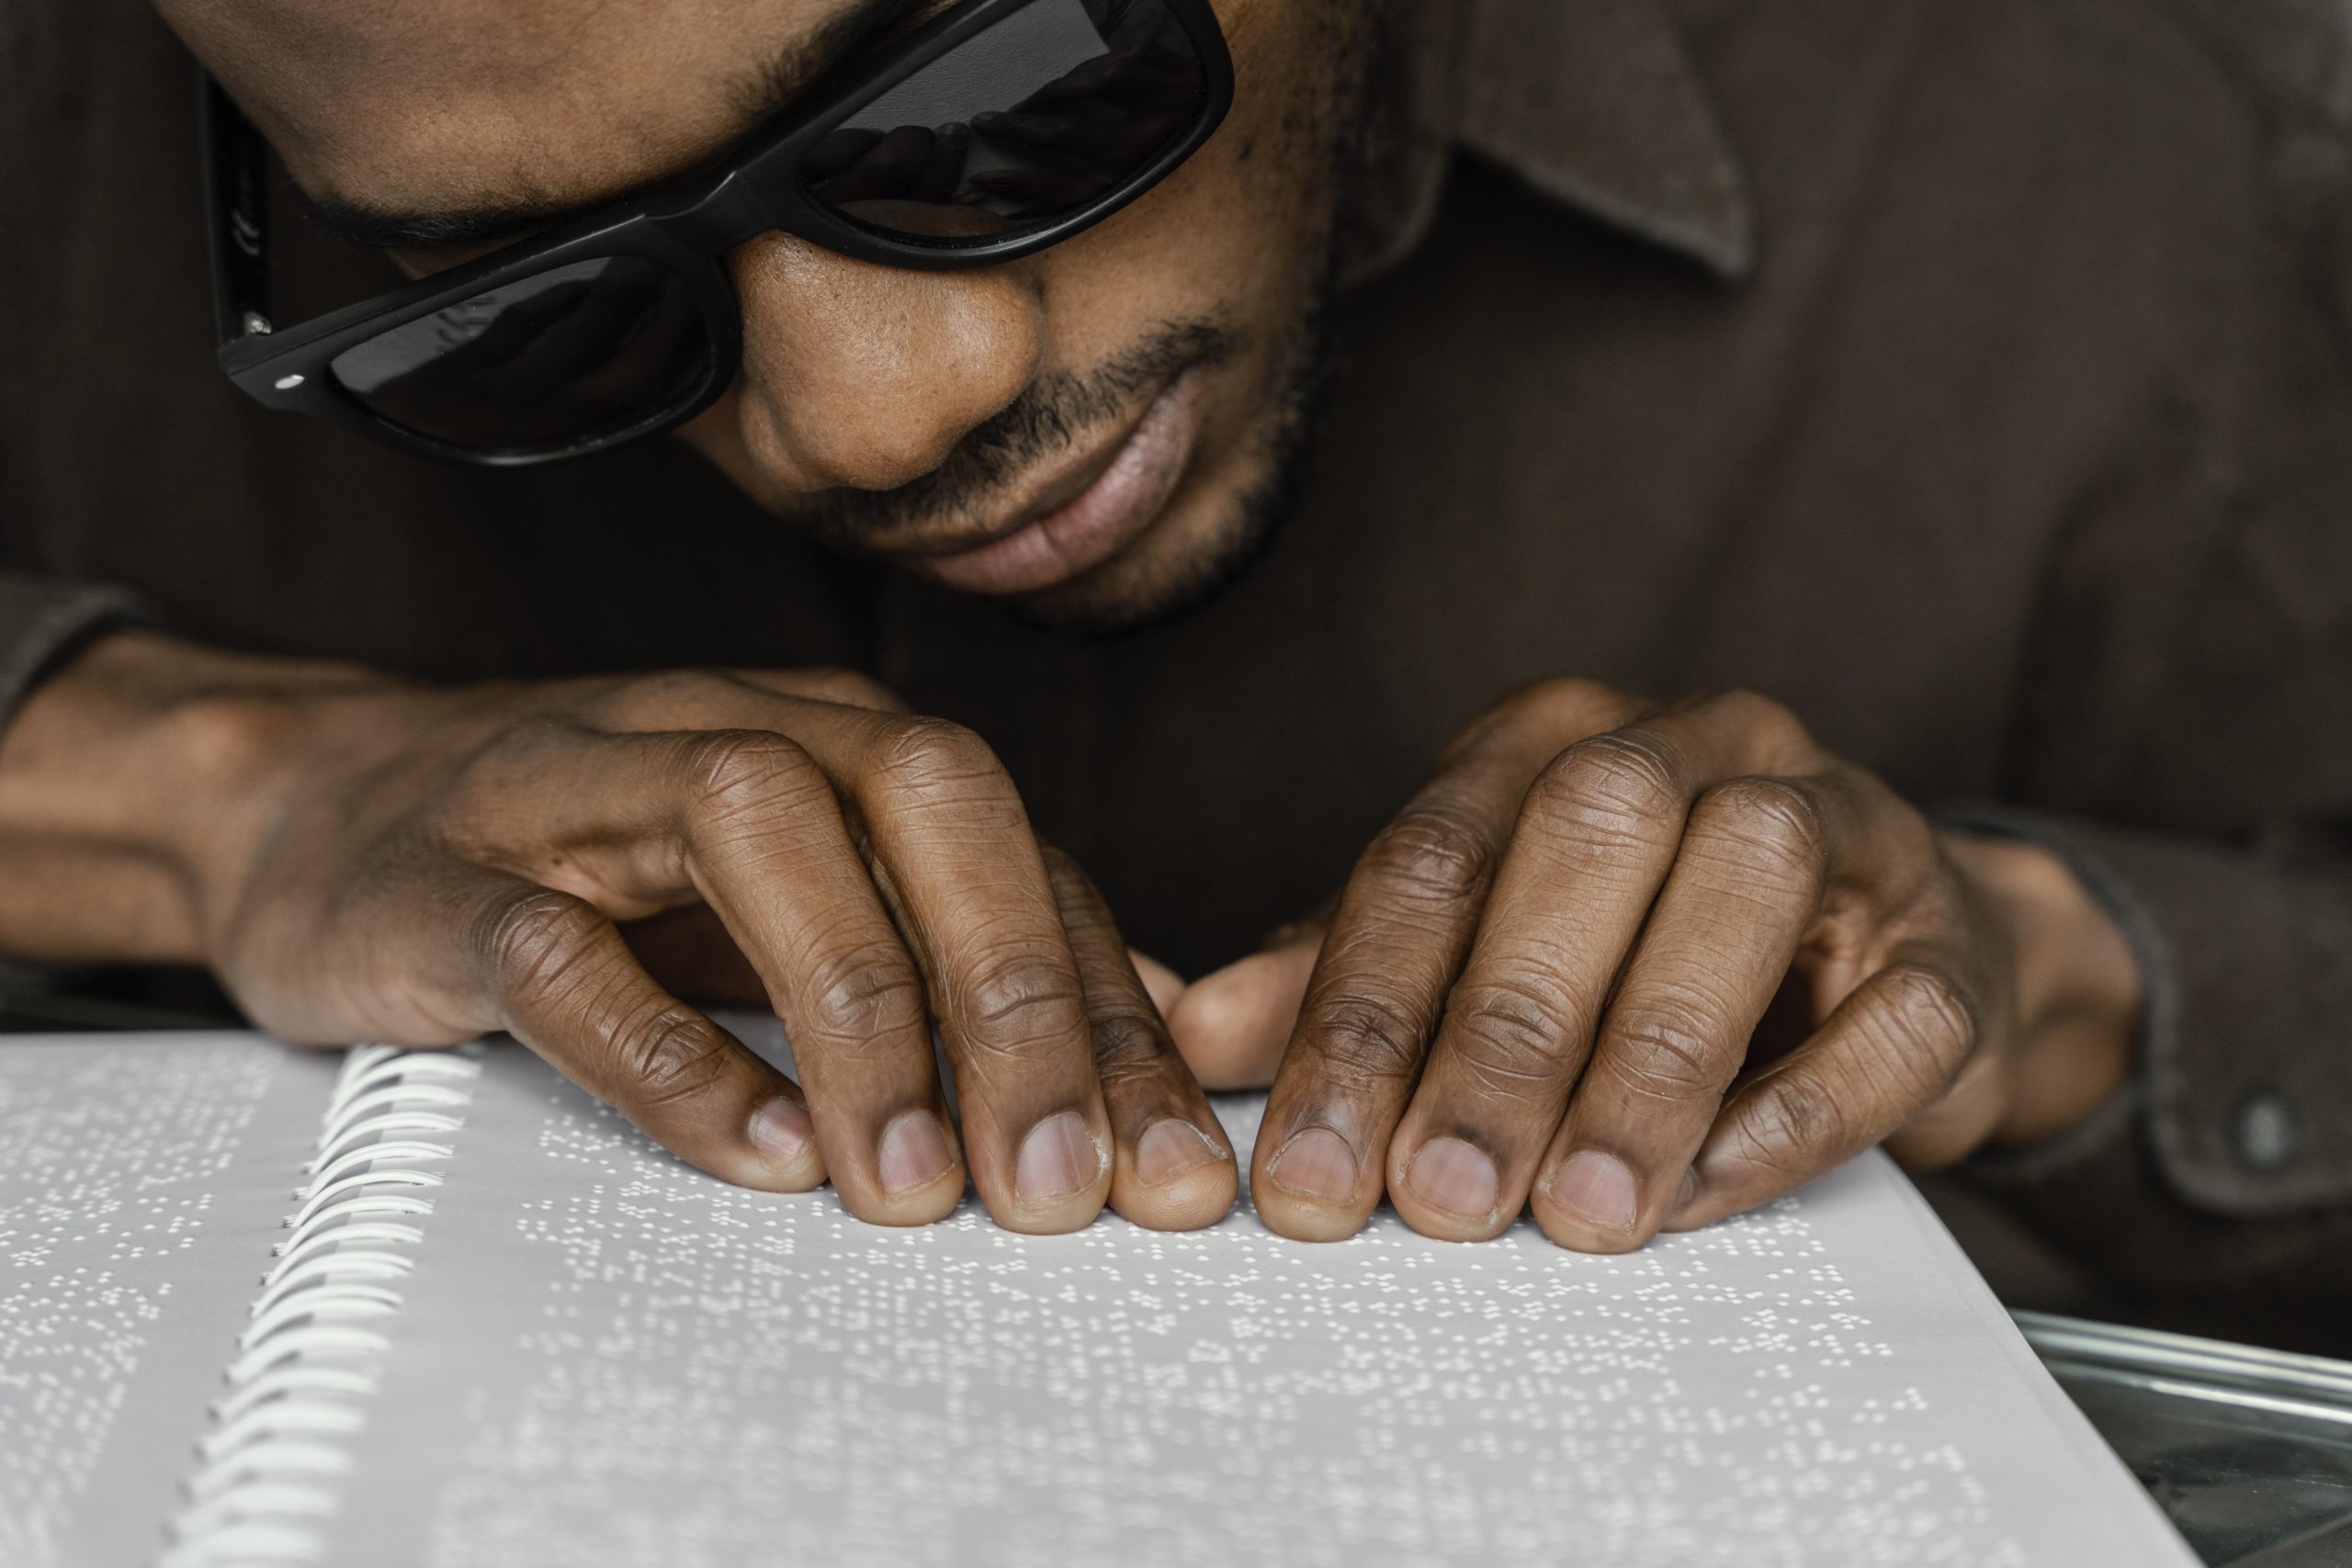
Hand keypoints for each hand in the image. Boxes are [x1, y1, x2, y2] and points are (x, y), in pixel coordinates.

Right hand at [0, 633, 1236, 1233]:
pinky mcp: (451, 874)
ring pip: (761, 836)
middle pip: (927, 804)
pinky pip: (566, 949)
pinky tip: (753, 1154)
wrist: (323, 809)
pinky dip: (668, 1054)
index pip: (1022, 858)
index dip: (1110, 1013)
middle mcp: (738, 731)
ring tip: (912, 1187)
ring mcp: (587, 786)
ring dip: (859, 1017)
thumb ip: (957, 950)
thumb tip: (1154, 1036)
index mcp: (841, 743)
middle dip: (1018, 997)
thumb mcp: (800, 894)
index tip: (1170, 1166)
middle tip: (1062, 1183)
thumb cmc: (596, 867)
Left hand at [1158, 681, 2139, 1248]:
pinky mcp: (1946, 929)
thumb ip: (1343, 982)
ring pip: (1745, 882)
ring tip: (1578, 1212)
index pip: (1429, 856)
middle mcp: (1688, 741)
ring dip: (1650, 1060)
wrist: (1871, 957)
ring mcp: (1836, 816)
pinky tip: (1703, 1192)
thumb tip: (1189, 1037)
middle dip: (1502, 1033)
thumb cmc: (1635, 952)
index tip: (1307, 1176)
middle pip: (1584, 841)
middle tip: (1438, 1200)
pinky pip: (1892, 1004)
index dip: (1358, 1019)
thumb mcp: (1471, 953)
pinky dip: (1794, 1106)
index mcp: (1546, 740)